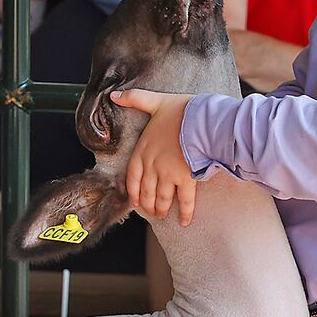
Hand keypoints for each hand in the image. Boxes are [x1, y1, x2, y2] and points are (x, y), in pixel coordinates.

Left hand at [109, 89, 196, 224]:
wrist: (202, 121)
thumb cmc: (182, 111)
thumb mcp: (155, 101)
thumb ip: (134, 99)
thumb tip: (114, 95)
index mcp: (143, 150)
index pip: (132, 176)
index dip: (132, 191)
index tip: (134, 200)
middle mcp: (153, 167)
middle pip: (146, 191)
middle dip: (148, 203)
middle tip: (151, 211)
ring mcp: (169, 176)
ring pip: (162, 198)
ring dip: (161, 209)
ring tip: (163, 215)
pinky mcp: (187, 180)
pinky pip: (185, 201)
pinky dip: (186, 213)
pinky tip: (186, 221)